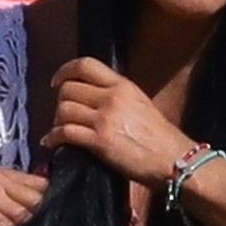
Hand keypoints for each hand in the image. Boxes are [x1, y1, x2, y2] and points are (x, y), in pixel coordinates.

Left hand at [45, 58, 189, 186]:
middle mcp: (112, 97)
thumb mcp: (140, 103)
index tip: (57, 82)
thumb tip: (94, 97)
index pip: (86, 65)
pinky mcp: (99, 141)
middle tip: (62, 115)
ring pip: (64, 110)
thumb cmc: (160, 137)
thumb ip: (117, 96)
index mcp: (123, 85)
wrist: (173, 159)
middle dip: (60, 102)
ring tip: (59, 130)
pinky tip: (52, 142)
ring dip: (56, 121)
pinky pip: (65, 133)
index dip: (65, 71)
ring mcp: (104, 119)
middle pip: (69, 89)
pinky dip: (53, 138)